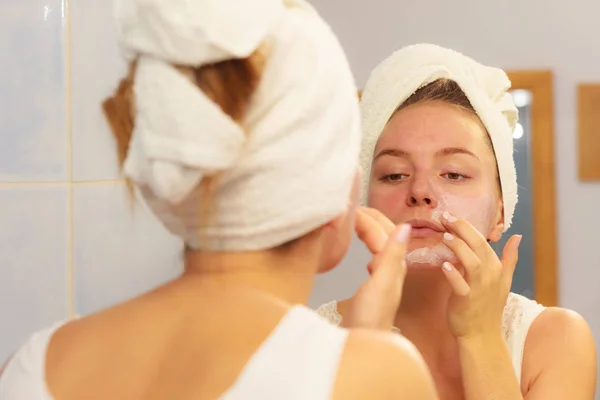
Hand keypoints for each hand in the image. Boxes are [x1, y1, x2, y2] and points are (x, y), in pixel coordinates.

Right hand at [342, 208, 410, 329]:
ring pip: (378, 246)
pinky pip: (374, 259)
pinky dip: (367, 248)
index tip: (350, 206)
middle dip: (370, 219)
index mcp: (393, 266)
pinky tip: (364, 252)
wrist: (364, 344)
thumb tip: (405, 226)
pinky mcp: (373, 289)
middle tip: (352, 207)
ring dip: (368, 230)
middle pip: (383, 236)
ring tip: (355, 221)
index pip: (382, 232)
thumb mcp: (381, 284)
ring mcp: (382, 279)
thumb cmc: (371, 319)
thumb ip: (391, 256)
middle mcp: (390, 270)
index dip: (367, 217)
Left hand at [440, 212, 521, 339]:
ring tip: (445, 236)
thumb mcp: (504, 280)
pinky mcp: (466, 299)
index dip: (466, 226)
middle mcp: (490, 274)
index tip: (450, 216)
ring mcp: (479, 287)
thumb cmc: (489, 305)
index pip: (482, 240)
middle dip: (461, 228)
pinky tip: (444, 265)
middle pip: (478, 245)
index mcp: (496, 267)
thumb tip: (517, 236)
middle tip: (444, 217)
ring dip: (458, 247)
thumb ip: (510, 257)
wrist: (482, 334)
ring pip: (471, 261)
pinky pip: (460, 284)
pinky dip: (453, 274)